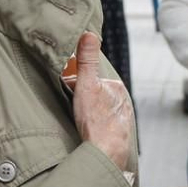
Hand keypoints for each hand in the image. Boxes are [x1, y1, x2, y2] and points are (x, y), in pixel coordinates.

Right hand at [71, 31, 134, 168]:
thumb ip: (87, 60)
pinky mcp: (121, 136)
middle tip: (70, 111)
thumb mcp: (86, 85)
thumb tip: (89, 33)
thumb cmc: (95, 120)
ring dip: (89, 115)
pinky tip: (88, 134)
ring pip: (100, 112)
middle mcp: (123, 102)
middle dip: (81, 100)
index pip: (89, 80)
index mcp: (117, 87)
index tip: (63, 93)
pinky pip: (104, 127)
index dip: (73, 86)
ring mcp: (123, 119)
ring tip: (78, 124)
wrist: (106, 153)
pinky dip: (95, 128)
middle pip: (95, 96)